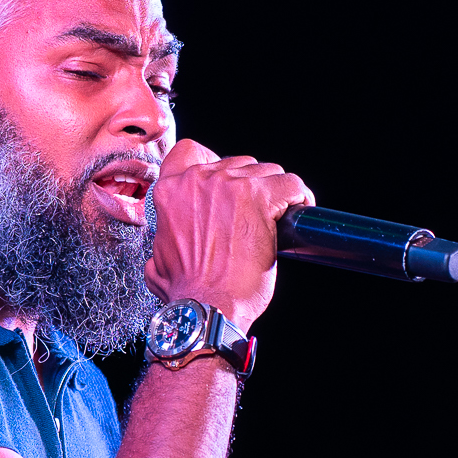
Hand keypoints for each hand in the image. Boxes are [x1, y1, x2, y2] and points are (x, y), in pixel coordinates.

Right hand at [143, 138, 312, 333]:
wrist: (207, 306)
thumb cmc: (188, 291)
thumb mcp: (158, 262)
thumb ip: (164, 244)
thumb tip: (165, 252)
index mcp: (171, 191)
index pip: (191, 151)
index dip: (214, 162)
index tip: (228, 181)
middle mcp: (199, 181)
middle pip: (237, 164)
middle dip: (249, 186)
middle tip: (256, 214)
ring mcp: (230, 186)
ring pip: (266, 172)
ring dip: (274, 192)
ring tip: (279, 215)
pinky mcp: (260, 198)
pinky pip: (290, 183)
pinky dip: (300, 195)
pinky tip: (300, 208)